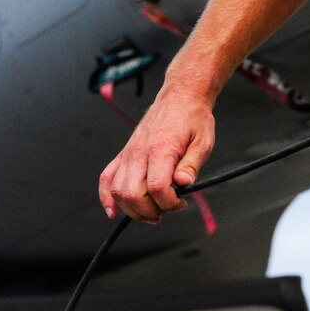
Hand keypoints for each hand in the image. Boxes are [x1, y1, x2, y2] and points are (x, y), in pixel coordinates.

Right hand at [98, 82, 215, 222]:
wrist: (180, 98)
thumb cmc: (193, 119)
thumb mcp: (203, 142)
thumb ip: (192, 165)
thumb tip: (184, 184)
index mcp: (161, 149)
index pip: (157, 187)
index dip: (169, 203)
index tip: (181, 202)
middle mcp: (140, 152)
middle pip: (133, 194)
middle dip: (149, 211)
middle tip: (165, 211)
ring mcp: (129, 153)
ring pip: (118, 191)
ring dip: (132, 210)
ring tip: (150, 213)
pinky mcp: (124, 153)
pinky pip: (107, 177)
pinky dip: (106, 196)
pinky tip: (113, 210)